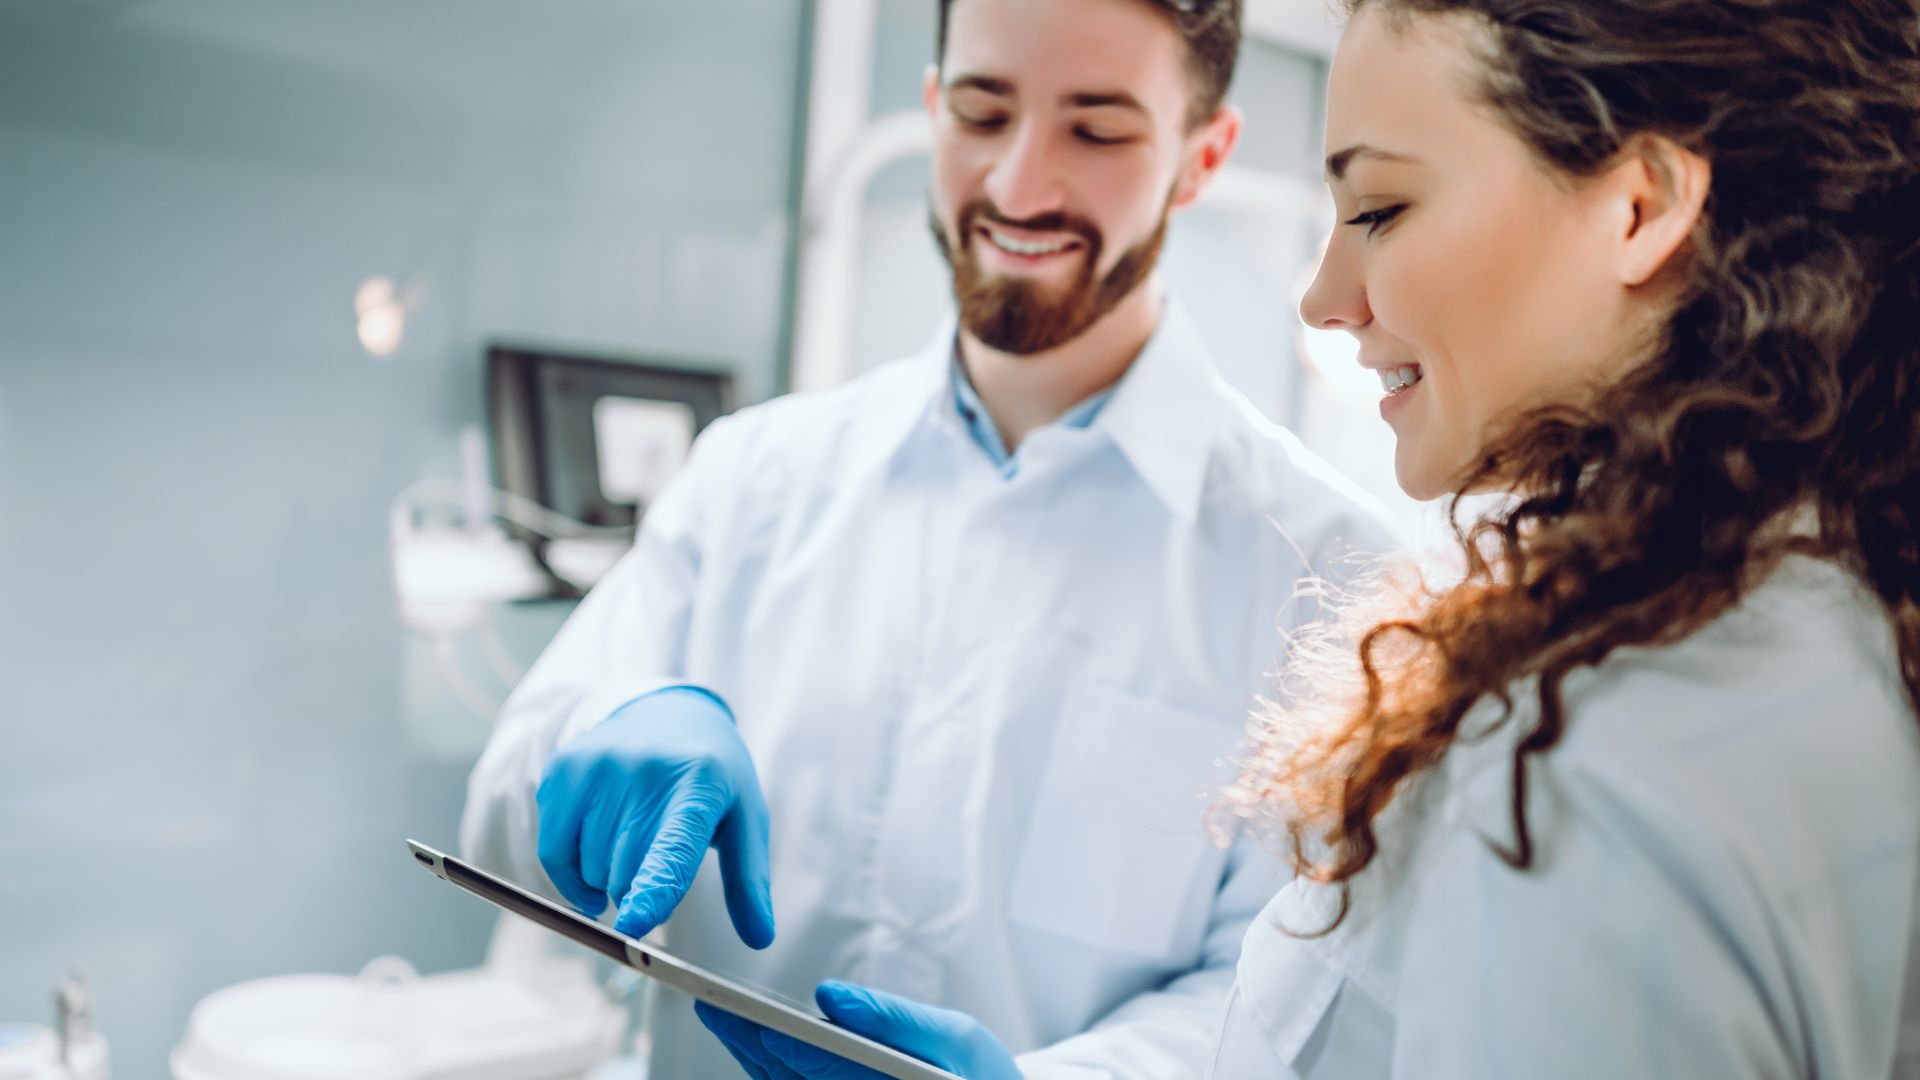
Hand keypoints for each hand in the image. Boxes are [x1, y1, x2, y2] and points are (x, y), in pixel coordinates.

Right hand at [534, 686, 773, 946]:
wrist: (666, 712)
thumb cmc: (712, 779)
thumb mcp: (744, 819)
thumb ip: (748, 881)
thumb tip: (760, 938)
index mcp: (700, 784)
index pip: (673, 846)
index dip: (654, 887)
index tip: (634, 925)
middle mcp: (644, 770)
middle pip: (625, 871)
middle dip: (639, 893)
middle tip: (657, 875)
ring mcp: (598, 766)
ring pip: (590, 869)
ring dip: (608, 881)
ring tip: (632, 848)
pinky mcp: (563, 770)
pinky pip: (553, 852)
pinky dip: (571, 877)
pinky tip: (594, 868)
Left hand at [695, 981, 1021, 1079]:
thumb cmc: (978, 1075)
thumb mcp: (956, 1039)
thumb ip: (893, 1019)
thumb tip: (829, 996)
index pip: (834, 1076)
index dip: (798, 1052)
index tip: (766, 1027)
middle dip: (753, 1045)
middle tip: (713, 1009)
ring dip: (750, 1056)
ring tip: (719, 1016)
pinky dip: (770, 1067)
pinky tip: (749, 1041)